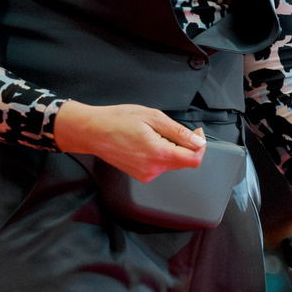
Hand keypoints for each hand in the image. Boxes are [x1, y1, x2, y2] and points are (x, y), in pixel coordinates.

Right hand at [54, 102, 207, 180]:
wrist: (92, 131)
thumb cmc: (117, 120)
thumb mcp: (152, 117)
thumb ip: (178, 131)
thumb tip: (197, 142)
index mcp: (159, 153)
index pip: (194, 159)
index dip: (200, 145)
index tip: (195, 133)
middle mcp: (154, 169)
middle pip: (184, 161)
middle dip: (184, 144)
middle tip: (168, 128)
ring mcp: (147, 174)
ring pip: (172, 163)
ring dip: (171, 148)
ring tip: (152, 134)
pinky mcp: (141, 175)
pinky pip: (160, 165)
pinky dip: (160, 153)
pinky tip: (146, 142)